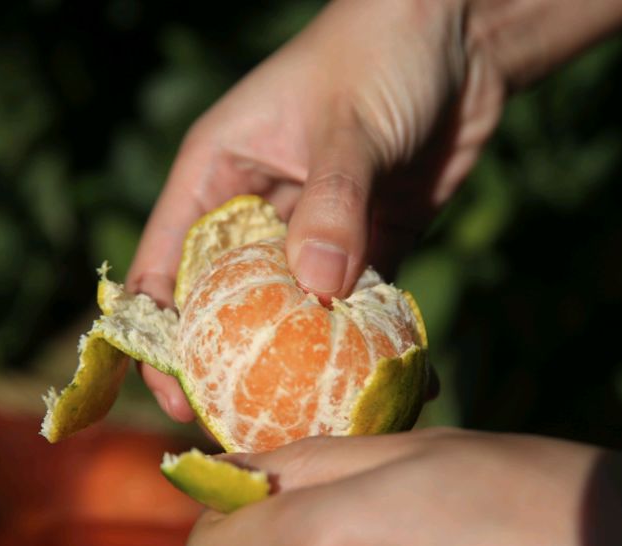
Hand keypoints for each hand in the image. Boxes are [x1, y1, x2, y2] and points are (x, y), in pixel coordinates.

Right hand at [126, 0, 503, 421]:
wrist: (462, 41)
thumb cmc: (378, 54)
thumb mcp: (347, 126)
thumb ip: (332, 206)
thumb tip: (316, 291)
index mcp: (216, 174)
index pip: (166, 264)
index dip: (159, 334)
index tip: (174, 394)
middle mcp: (256, 210)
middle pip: (224, 301)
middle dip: (230, 362)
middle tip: (244, 426)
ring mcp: (311, 232)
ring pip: (290, 312)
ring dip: (300, 361)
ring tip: (309, 421)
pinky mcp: (367, 245)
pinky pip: (355, 305)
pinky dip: (361, 341)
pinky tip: (377, 384)